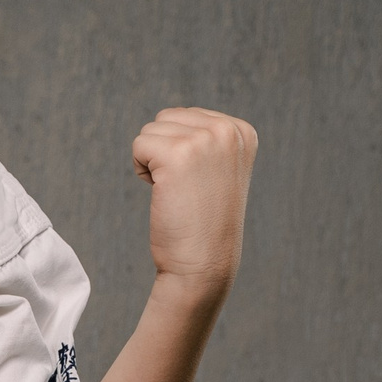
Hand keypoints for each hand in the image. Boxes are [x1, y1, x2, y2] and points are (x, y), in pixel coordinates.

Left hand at [133, 107, 257, 299]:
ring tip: (176, 192)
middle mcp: (227, 130)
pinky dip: (141, 170)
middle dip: (164, 152)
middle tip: (185, 189)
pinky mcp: (177, 154)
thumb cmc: (205, 224)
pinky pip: (139, 145)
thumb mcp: (218, 170)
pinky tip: (162, 193)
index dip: (181, 151)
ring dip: (152, 162)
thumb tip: (171, 117)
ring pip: (151, 131)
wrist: (204, 265)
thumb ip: (206, 139)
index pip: (188, 116)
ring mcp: (204, 140)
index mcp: (242, 131)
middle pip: (168, 118)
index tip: (200, 183)